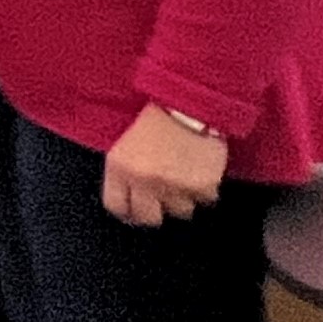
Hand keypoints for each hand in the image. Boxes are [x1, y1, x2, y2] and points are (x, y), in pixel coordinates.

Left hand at [104, 105, 227, 226]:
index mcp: (120, 167)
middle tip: (162, 201)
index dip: (127, 210)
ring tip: (185, 178)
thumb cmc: (155, 117)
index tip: (135, 209)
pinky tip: (202, 172)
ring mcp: (174, 186)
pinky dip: (206, 190)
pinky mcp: (201, 186)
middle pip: (148, 217)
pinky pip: (206, 200)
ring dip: (183, 198)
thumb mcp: (125, 141)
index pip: (116, 205)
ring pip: (180, 211)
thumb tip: (129, 197)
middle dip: (155, 211)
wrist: (189, 103)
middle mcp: (144, 181)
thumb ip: (124, 170)